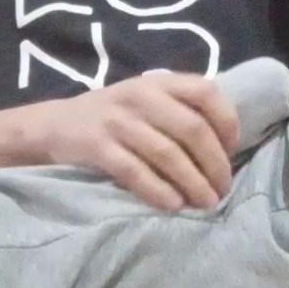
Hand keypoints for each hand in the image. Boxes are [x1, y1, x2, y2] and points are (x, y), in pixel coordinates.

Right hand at [22, 73, 239, 210]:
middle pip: (192, 129)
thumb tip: (226, 147)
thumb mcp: (147, 99)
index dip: (226, 121)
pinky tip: (173, 205)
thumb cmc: (115, 115)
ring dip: (193, 182)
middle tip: (223, 189)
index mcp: (159, 82)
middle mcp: (140, 96)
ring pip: (167, 154)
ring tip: (206, 203)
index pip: (206, 92)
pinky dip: (158, 191)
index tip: (233, 150)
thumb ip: (180, 109)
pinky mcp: (97, 146)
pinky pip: (135, 172)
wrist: (55, 125)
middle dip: (214, 163)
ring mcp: (117, 121)